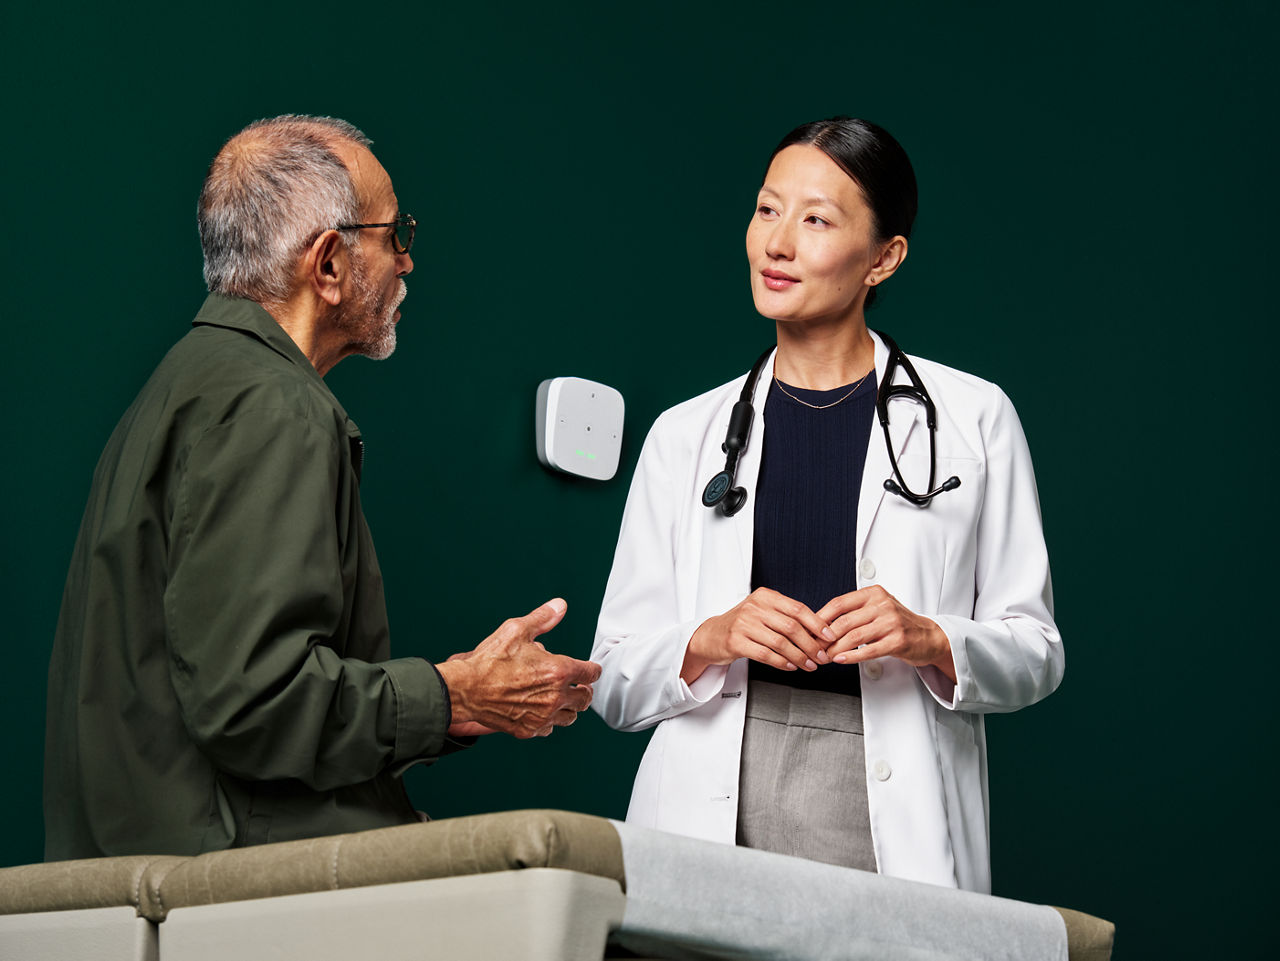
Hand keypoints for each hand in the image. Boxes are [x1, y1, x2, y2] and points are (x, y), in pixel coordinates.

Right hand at [437, 599, 602, 737]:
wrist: (466, 689)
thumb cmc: (490, 660)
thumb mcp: (516, 630)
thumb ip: (542, 618)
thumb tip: (560, 606)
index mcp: (558, 671)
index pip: (591, 673)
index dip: (591, 669)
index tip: (588, 669)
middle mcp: (555, 696)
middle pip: (586, 698)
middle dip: (583, 690)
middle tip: (576, 685)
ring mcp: (543, 716)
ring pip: (570, 717)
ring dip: (568, 707)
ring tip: (559, 698)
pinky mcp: (529, 729)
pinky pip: (549, 729)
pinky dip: (548, 720)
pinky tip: (540, 710)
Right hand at [683, 588, 834, 683]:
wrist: (712, 635)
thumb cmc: (742, 624)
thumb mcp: (763, 611)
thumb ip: (786, 616)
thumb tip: (819, 630)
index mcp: (765, 596)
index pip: (797, 608)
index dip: (816, 623)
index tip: (829, 636)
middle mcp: (754, 607)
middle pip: (791, 627)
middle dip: (811, 644)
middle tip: (821, 656)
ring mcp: (743, 624)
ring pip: (780, 643)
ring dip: (799, 657)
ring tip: (809, 665)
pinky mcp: (736, 642)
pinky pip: (766, 655)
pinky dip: (782, 662)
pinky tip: (791, 666)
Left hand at [817, 586, 955, 682]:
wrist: (928, 637)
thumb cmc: (897, 623)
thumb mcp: (877, 609)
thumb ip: (854, 612)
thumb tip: (821, 624)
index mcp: (873, 594)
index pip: (839, 603)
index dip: (820, 618)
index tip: (809, 629)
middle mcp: (882, 605)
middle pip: (844, 622)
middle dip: (825, 638)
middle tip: (814, 647)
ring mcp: (891, 622)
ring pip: (853, 637)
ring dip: (835, 649)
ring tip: (824, 657)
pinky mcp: (897, 640)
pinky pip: (868, 650)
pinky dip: (850, 656)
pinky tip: (840, 660)